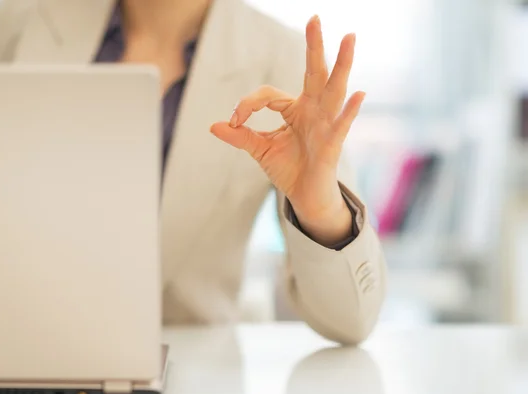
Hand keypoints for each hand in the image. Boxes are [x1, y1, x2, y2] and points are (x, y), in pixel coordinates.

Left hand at [210, 15, 363, 245]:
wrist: (304, 196)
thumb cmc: (288, 169)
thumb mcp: (259, 149)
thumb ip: (240, 135)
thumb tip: (213, 125)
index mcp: (295, 109)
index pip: (268, 94)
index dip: (247, 105)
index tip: (233, 121)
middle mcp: (313, 111)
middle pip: (314, 73)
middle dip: (314, 46)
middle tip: (314, 18)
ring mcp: (325, 125)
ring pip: (334, 90)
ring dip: (341, 65)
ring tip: (349, 39)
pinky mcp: (332, 144)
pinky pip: (341, 125)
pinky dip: (350, 111)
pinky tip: (359, 93)